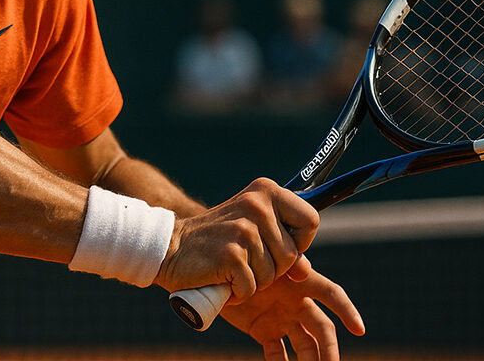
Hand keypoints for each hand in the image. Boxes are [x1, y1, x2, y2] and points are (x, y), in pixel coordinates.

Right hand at [155, 178, 319, 300]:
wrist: (172, 246)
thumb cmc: (218, 240)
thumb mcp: (254, 231)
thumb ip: (284, 245)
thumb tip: (305, 270)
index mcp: (266, 191)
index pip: (311, 219)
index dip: (300, 241)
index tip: (277, 245)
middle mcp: (257, 204)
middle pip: (292, 255)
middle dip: (272, 268)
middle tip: (243, 257)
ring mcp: (244, 229)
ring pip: (273, 275)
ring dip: (253, 281)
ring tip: (231, 265)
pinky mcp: (231, 254)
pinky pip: (252, 288)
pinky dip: (237, 292)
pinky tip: (221, 276)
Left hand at [221, 257, 364, 360]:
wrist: (214, 266)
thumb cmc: (239, 253)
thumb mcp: (260, 253)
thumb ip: (283, 261)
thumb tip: (304, 268)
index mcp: (299, 280)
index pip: (330, 293)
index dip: (346, 309)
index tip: (359, 329)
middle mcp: (296, 301)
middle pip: (322, 329)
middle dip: (330, 351)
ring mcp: (282, 318)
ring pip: (306, 346)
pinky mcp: (265, 331)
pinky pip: (279, 354)